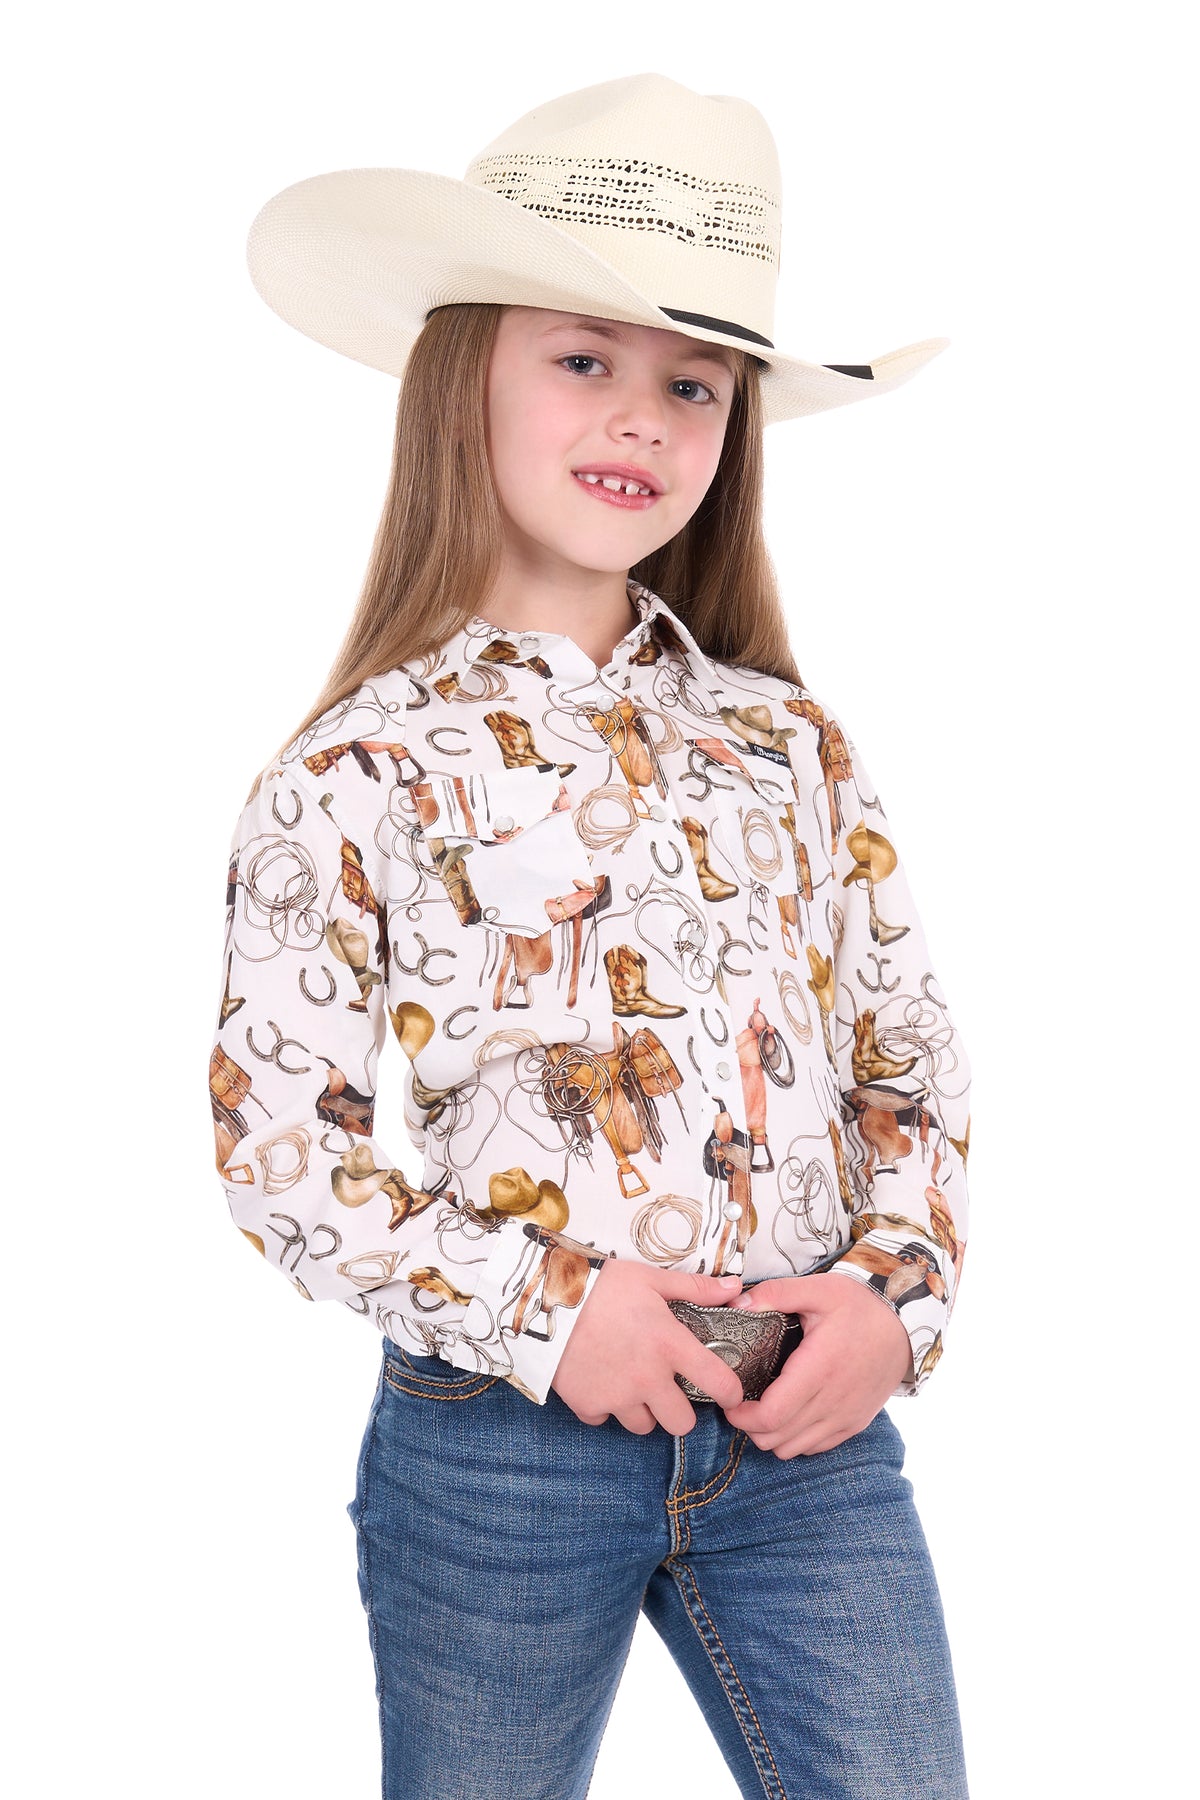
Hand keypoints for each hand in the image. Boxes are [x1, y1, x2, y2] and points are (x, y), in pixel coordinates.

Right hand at [550, 1261, 746, 1435]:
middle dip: (679, 1410)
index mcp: (670, 1345)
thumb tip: (736, 1288)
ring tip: (629, 1382)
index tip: (731, 1395)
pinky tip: (598, 1381)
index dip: (732, 1394)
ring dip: (642, 1410)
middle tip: (668, 1390)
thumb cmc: (602, 1284)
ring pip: (644, 1426)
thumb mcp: (651, 1279)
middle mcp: (648, 1378)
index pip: (718, 1382)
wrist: (545, 1296)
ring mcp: (617, 1396)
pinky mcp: (587, 1404)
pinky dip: (603, 1406)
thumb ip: (695, 1288)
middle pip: (682, 1424)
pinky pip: (604, 1419)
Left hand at [721, 1273, 913, 1457]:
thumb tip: (736, 1302)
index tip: (730, 1400)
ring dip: (771, 1435)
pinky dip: (795, 1439)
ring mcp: (845, 1417)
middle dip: (749, 1425)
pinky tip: (790, 1414)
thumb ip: (775, 1293)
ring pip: (793, 1449)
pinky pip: (815, 1448)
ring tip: (763, 1408)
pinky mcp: (854, 1424)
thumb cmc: (861, 1306)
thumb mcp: (819, 1288)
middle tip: (741, 1402)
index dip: (742, 1416)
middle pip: (776, 1438)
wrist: (906, 1326)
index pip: (771, 1416)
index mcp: (819, 1369)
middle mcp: (833, 1401)